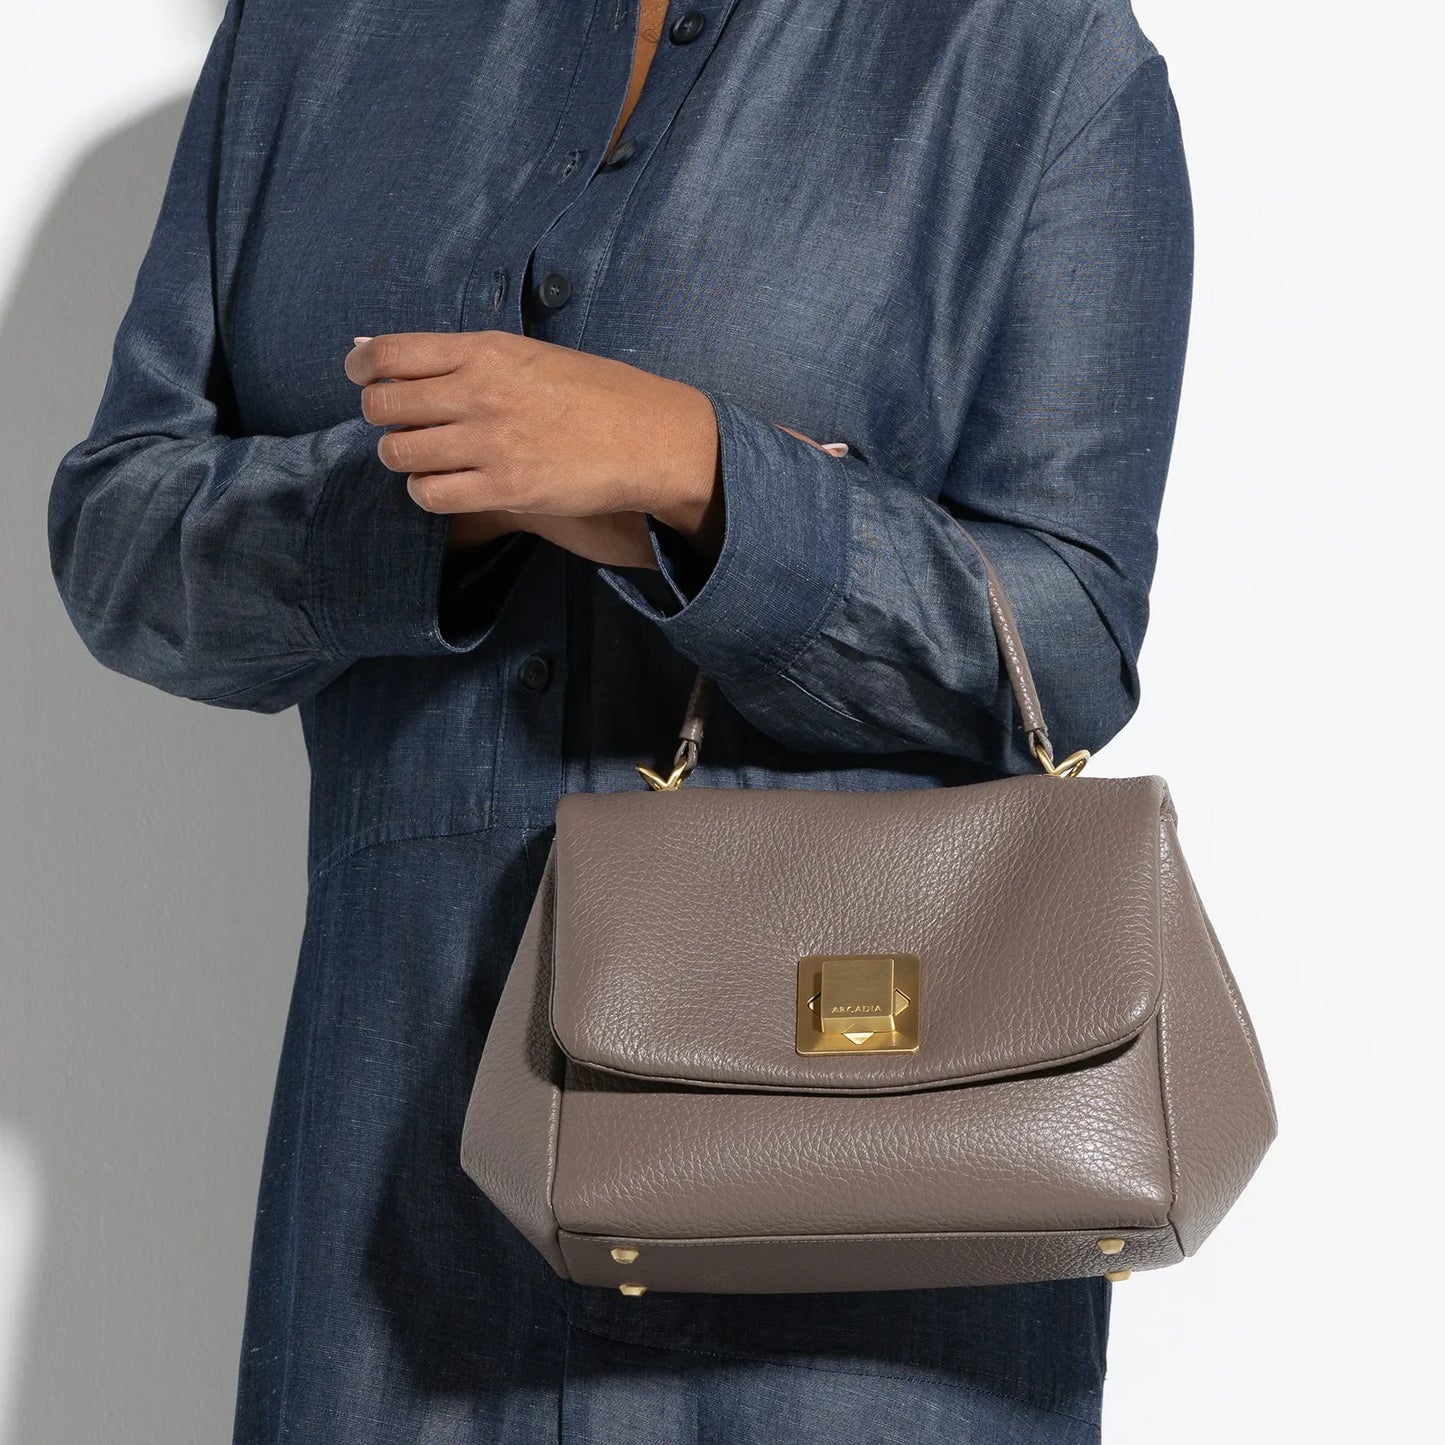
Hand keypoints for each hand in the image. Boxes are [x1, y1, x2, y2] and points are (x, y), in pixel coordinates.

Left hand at [345, 330, 722, 567]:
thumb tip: (376, 349)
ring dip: (402, 456)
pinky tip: (445, 484)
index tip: (361, 377)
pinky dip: (426, 491)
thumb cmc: (593, 391)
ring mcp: (490, 444)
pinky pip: (430, 495)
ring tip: (426, 456)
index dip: (362, 367)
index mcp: (485, 350)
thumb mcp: (527, 354)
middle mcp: (480, 393)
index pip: (389, 353)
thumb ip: (460, 356)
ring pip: (400, 453)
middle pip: (384, 405)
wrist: (649, 436)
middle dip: (379, 416)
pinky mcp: (503, 489)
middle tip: (398, 423)